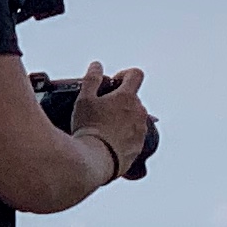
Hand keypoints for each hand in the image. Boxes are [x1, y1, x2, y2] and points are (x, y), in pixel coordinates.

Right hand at [67, 64, 154, 179]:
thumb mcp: (84, 99)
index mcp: (127, 96)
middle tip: (102, 108)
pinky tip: (109, 141)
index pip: (136, 74)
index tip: (113, 84)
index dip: (124, 75)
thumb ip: (92, 79)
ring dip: (124, 117)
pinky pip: (135, 135)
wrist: (95, 160)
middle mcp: (139, 111)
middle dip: (120, 100)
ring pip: (135, 117)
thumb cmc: (89, 128)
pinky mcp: (139, 146)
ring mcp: (141, 130)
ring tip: (104, 127)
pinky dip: (125, 135)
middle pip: (134, 98)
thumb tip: (97, 65)